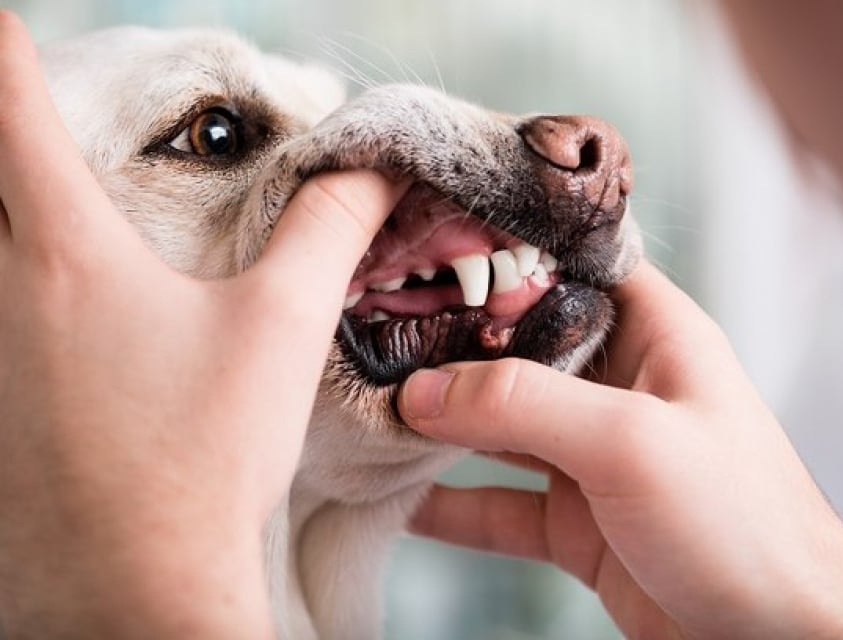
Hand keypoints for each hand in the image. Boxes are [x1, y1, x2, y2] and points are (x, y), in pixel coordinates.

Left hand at [0, 12, 405, 637]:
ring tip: (40, 210)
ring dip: (2, 215)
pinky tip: (52, 333)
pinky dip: (8, 285)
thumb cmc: (208, 455)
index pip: (8, 110)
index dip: (3, 48)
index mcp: (68, 253)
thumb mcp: (282, 328)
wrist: (142, 584)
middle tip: (22, 112)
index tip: (4, 19)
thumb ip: (329, 229)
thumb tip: (374, 165)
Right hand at [399, 261, 842, 638]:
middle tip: (375, 333)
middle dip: (453, 344)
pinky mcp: (579, 521)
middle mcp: (622, 387)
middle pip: (521, 347)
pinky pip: (500, 503)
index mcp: (655, 335)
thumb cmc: (745, 525)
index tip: (430, 245)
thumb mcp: (631, 442)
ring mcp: (596, 457)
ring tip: (371, 412)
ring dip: (442, 425)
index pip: (572, 267)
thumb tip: (424, 390)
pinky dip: (451, 504)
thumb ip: (524, 405)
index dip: (506, 252)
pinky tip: (400, 501)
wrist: (781, 638)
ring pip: (501, 427)